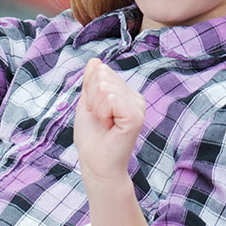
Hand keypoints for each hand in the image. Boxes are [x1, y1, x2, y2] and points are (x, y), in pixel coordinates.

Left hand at [74, 59, 145, 182]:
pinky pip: (110, 98)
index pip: (101, 71)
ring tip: (104, 123)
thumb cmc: (92, 138)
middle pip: (102, 75)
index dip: (90, 91)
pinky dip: (102, 112)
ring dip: (96, 107)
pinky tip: (109, 125)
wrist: (96, 164)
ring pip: (105, 86)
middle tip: (100, 119)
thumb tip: (95, 61)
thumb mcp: (87, 103)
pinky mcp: (135, 116)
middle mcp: (136, 98)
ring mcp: (138, 106)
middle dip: (92, 98)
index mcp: (126, 94)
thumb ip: (91, 82)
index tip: (96, 113)